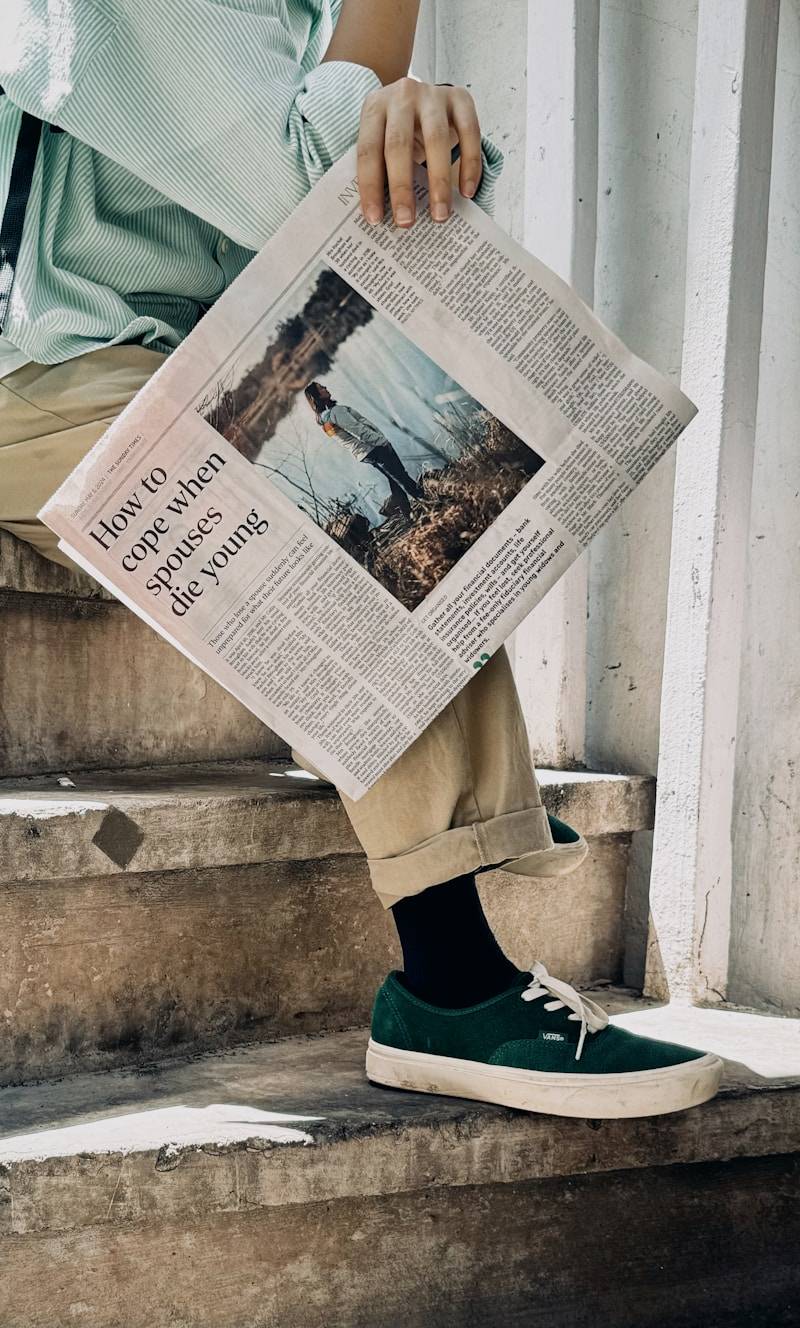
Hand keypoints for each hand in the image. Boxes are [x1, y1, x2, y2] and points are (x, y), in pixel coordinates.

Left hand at [357, 79, 481, 227]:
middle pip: (399, 144)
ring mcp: (433, 94)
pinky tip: (467, 192)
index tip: (375, 219)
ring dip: (439, 182)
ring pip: (436, 139)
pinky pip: (470, 132)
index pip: (368, 150)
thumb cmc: (400, 130)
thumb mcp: (382, 141)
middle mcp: (402, 96)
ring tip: (440, 215)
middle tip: (406, 222)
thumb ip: (380, 168)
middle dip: (402, 188)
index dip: (370, 186)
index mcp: (374, 108)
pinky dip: (470, 165)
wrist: (424, 97)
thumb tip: (380, 216)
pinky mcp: (461, 98)